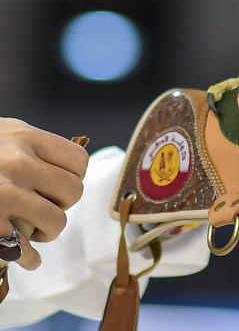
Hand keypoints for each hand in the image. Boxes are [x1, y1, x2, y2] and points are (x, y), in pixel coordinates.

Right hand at [0, 119, 88, 269]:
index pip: (78, 162)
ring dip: (49, 231)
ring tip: (37, 229)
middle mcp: (18, 165)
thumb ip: (34, 145)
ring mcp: (3, 196)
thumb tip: (69, 166)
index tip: (62, 182)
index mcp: (25, 138)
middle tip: (49, 205)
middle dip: (64, 204)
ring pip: (55, 222)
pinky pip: (25, 249)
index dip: (74, 175)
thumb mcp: (6, 133)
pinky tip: (28, 257)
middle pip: (72, 192)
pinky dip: (30, 258)